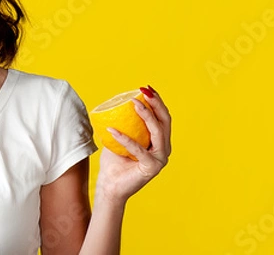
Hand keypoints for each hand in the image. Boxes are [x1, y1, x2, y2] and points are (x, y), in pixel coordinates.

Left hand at [95, 86, 171, 204]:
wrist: (109, 186)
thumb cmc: (114, 162)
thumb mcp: (118, 136)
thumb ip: (123, 122)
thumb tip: (116, 100)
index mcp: (159, 141)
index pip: (162, 117)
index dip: (157, 101)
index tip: (146, 87)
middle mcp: (164, 149)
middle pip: (165, 121)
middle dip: (156, 103)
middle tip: (143, 91)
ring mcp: (160, 159)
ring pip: (158, 132)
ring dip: (147, 115)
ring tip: (133, 103)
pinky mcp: (152, 168)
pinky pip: (139, 149)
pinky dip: (125, 138)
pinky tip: (112, 130)